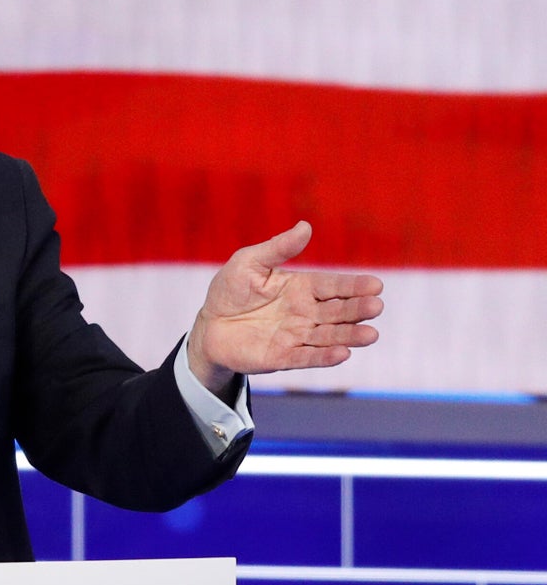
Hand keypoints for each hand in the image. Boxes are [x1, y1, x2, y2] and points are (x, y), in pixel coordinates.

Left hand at [187, 221, 383, 394]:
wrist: (209, 325)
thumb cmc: (230, 290)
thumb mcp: (249, 262)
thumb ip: (278, 248)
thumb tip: (305, 226)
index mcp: (301, 287)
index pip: (332, 286)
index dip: (354, 286)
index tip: (376, 285)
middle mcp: (305, 313)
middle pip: (337, 312)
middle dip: (357, 310)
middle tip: (376, 307)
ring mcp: (296, 336)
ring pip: (329, 336)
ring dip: (350, 336)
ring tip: (371, 334)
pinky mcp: (282, 357)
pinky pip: (306, 357)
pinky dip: (324, 357)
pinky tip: (343, 354)